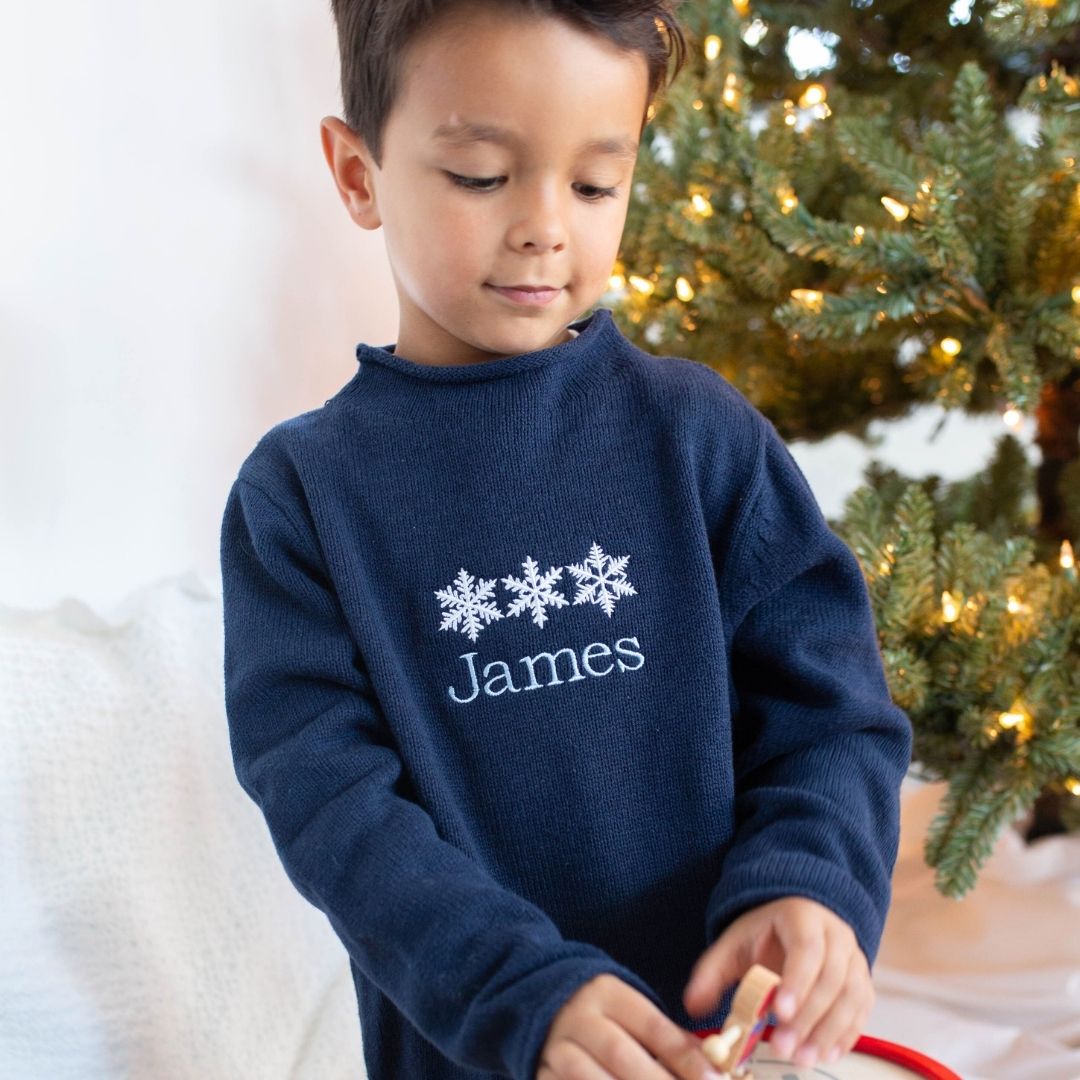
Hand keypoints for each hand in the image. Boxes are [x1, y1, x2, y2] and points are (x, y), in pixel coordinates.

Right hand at [537, 973, 726, 1079]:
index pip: (652, 1025)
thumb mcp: (633, 1013)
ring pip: (588, 1078)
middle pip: (621, 1053)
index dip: (684, 1056)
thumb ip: (671, 1039)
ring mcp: (555, 1048)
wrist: (544, 1008)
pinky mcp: (540, 1074)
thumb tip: (714, 1066)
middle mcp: (579, 1018)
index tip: (713, 1079)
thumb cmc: (606, 1018)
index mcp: (608, 994)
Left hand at [682, 897, 873, 1069]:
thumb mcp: (733, 944)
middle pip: (831, 978)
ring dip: (828, 1031)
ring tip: (803, 1058)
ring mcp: (854, 958)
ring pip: (851, 996)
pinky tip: (827, 1054)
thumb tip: (692, 1005)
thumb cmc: (763, 934)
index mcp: (803, 917)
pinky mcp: (863, 981)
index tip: (779, 1013)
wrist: (797, 919)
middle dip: (807, 1017)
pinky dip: (847, 1034)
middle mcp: (835, 935)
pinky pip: (862, 1009)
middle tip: (783, 1048)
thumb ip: (712, 972)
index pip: (806, 949)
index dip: (796, 982)